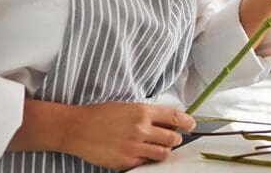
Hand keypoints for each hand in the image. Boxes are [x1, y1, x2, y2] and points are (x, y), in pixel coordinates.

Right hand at [65, 102, 195, 170]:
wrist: (78, 128)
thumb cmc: (102, 115)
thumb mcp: (128, 107)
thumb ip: (149, 114)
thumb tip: (168, 122)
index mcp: (143, 111)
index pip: (175, 117)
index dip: (187, 122)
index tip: (192, 125)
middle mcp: (141, 129)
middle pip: (172, 138)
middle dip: (174, 138)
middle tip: (170, 137)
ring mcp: (134, 147)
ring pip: (163, 153)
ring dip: (163, 150)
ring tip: (155, 146)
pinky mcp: (126, 162)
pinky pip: (146, 163)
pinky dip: (147, 159)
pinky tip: (140, 153)